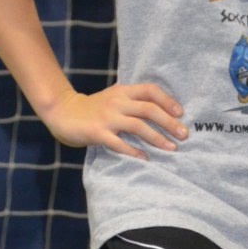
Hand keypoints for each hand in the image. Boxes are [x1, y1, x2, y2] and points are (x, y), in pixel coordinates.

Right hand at [42, 82, 187, 157]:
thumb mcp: (114, 97)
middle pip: (148, 109)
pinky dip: (134, 151)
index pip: (150, 90)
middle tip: (184, 135)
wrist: (63, 112)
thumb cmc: (94, 108)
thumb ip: (133, 100)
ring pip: (138, 126)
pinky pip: (119, 143)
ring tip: (171, 148)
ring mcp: (107, 117)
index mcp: (123, 91)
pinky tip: (145, 158)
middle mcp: (116, 102)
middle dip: (169, 122)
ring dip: (157, 138)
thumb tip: (163, 111)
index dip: (167, 100)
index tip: (181, 113)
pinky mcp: (97, 133)